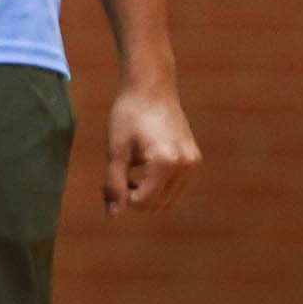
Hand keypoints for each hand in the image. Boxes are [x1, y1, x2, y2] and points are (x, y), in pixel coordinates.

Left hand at [104, 82, 198, 214]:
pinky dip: (159, 186)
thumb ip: (114, 184)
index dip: (122, 199)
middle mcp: (185, 166)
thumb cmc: (128, 115)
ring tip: (129, 173)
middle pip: (157, 205)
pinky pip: (175, 187)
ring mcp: (193, 163)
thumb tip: (113, 216)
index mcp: (165, 163)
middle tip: (116, 178)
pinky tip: (143, 168)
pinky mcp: (194, 159)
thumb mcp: (116, 150)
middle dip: (135, 198)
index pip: (143, 202)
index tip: (108, 183)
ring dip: (147, 194)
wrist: (151, 87)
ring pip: (168, 200)